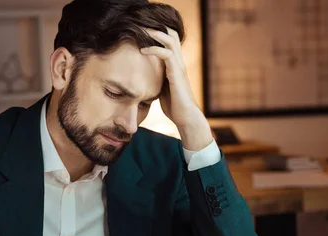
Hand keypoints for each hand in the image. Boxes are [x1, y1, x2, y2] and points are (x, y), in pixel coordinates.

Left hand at [141, 28, 212, 150]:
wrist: (186, 118)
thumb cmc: (175, 107)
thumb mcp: (162, 89)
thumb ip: (158, 79)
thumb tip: (144, 77)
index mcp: (176, 65)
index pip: (170, 41)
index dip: (158, 33)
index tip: (142, 31)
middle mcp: (179, 62)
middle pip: (172, 34)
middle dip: (156, 27)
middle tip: (141, 25)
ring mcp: (179, 66)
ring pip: (170, 40)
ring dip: (154, 33)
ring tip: (141, 30)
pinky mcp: (176, 73)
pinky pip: (167, 54)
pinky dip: (154, 49)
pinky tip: (143, 50)